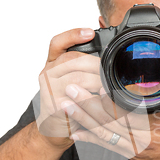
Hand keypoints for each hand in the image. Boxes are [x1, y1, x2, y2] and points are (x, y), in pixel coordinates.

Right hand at [36, 27, 100, 147]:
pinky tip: (103, 98)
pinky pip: (77, 98)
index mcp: (52, 63)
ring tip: (111, 85)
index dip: (73, 35)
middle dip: (96, 64)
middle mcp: (47, 73)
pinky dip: (93, 98)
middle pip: (73, 59)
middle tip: (112, 70)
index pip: (58, 43)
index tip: (90, 33)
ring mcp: (49, 89)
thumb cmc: (69, 101)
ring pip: (77, 78)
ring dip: (98, 81)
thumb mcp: (73, 80)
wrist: (55, 127)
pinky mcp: (54, 105)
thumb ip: (83, 67)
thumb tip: (109, 57)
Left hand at [65, 69, 159, 159]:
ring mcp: (130, 150)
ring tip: (66, 106)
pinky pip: (104, 145)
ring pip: (101, 135)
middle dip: (87, 107)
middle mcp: (137, 144)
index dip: (110, 104)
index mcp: (152, 133)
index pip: (127, 117)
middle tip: (71, 91)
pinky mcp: (126, 154)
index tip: (98, 88)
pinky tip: (74, 131)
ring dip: (82, 120)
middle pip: (106, 125)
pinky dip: (88, 138)